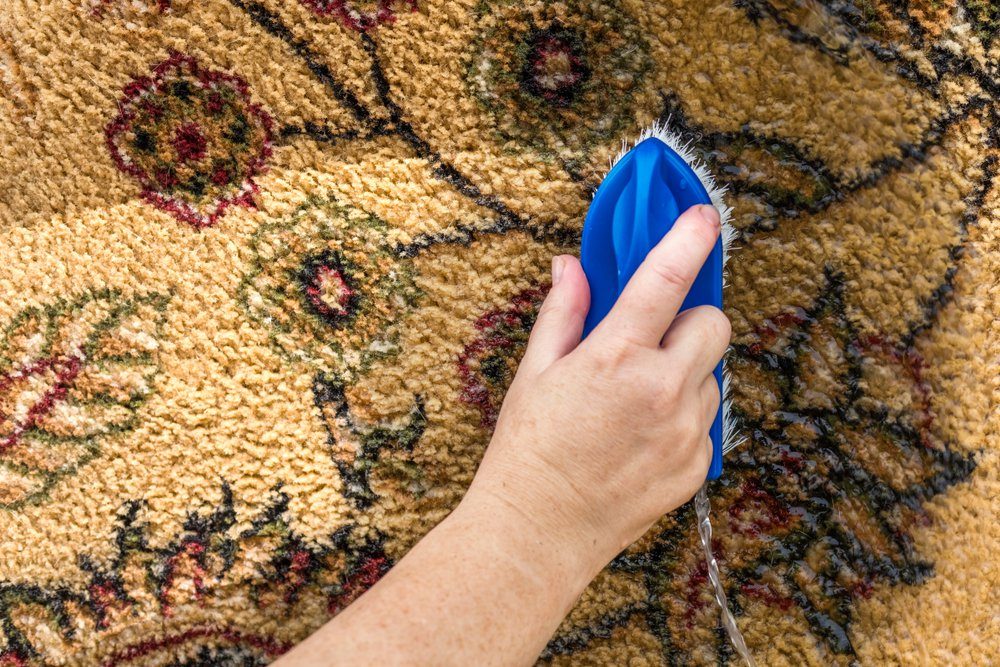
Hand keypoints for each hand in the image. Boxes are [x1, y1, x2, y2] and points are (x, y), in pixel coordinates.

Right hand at [464, 204, 729, 578]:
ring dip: (687, 370)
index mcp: (616, 357)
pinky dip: (685, 413)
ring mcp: (687, 432)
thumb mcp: (535, 372)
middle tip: (654, 336)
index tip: (704, 217)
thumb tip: (571, 265)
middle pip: (714, 323)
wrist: (540, 532)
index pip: (666, 280)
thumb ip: (562, 313)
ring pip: (712, 373)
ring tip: (640, 397)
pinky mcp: (698, 464)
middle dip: (690, 319)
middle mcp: (662, 390)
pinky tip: (644, 433)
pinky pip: (708, 419)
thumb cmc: (528, 451)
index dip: (689, 240)